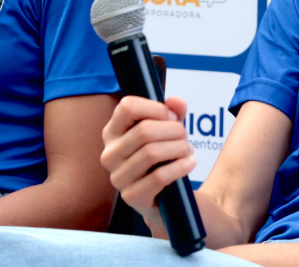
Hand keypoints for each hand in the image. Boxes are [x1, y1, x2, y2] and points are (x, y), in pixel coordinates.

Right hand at [100, 95, 196, 231]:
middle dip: (173, 130)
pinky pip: (158, 177)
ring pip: (151, 153)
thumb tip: (175, 101)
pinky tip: (189, 163)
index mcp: (112, 132)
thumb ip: (173, 112)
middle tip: (185, 136)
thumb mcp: (168, 130)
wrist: (165, 196)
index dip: (155, 108)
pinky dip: (179, 167)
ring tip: (188, 150)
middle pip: (143, 131)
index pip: (127, 107)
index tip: (171, 117)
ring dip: (178, 148)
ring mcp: (118, 177)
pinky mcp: (131, 197)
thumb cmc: (162, 158)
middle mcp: (109, 154)